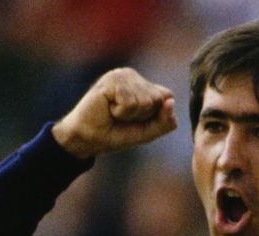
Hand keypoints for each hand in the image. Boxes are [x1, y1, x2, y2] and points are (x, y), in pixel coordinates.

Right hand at [52, 67, 177, 158]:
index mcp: (145, 86)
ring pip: (145, 101)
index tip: (136, 120)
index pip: (167, 97)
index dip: (155, 115)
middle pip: (157, 99)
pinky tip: (108, 108)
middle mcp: (135, 77)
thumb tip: (171, 102)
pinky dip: (120, 112)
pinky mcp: (112, 79)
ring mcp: (123, 75)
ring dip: (129, 115)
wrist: (87, 138)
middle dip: (142, 116)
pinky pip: (129, 101)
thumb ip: (164, 122)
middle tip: (122, 117)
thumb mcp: (146, 133)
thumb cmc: (115, 134)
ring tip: (114, 113)